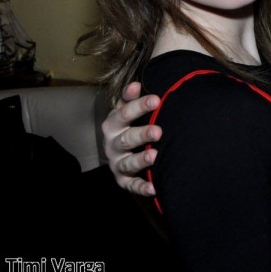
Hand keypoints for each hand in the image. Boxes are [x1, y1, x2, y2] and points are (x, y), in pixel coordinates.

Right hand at [101, 81, 161, 196]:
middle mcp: (112, 144)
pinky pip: (131, 185)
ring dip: (140, 160)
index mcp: (113, 124)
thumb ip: (130, 98)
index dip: (139, 106)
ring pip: (127, 163)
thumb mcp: (126, 110)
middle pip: (126, 139)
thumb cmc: (128, 125)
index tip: (157, 99)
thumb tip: (136, 84)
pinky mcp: (123, 180)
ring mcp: (117, 163)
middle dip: (142, 134)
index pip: (124, 113)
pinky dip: (141, 187)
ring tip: (155, 156)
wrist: (122, 150)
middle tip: (158, 131)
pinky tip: (154, 188)